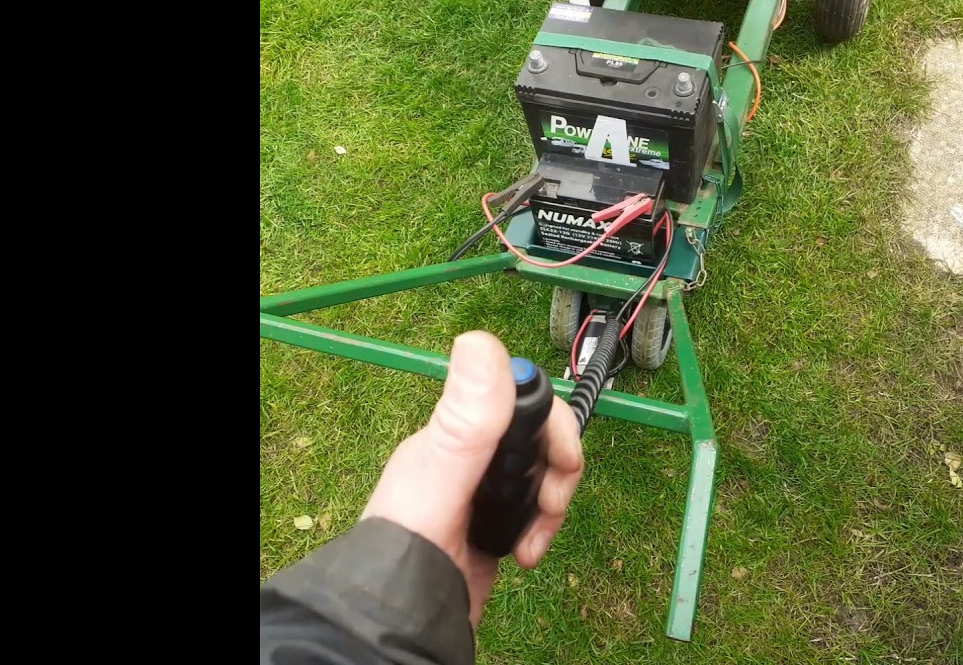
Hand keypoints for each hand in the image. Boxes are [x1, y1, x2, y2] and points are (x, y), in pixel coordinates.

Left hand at [361, 331, 584, 628]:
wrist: (402, 623)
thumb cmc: (411, 547)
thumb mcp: (441, 476)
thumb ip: (466, 417)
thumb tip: (479, 339)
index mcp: (452, 436)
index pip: (518, 401)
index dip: (550, 422)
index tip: (560, 454)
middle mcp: (466, 460)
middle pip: (536, 440)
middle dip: (557, 468)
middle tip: (552, 503)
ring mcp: (480, 496)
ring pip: (539, 477)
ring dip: (551, 504)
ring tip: (535, 540)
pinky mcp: (490, 530)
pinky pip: (531, 512)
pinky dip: (540, 529)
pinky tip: (525, 555)